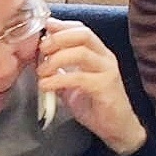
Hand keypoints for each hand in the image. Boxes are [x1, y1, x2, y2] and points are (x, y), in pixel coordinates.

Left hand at [37, 18, 145, 155]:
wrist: (117, 129)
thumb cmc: (96, 105)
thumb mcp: (72, 84)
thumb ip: (60, 71)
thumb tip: (38, 61)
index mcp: (98, 53)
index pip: (82, 29)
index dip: (62, 26)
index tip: (44, 28)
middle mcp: (105, 57)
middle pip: (83, 34)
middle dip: (58, 38)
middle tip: (40, 49)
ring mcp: (107, 71)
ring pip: (82, 53)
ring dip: (56, 59)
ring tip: (41, 71)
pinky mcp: (105, 87)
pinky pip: (80, 77)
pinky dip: (59, 79)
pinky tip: (46, 85)